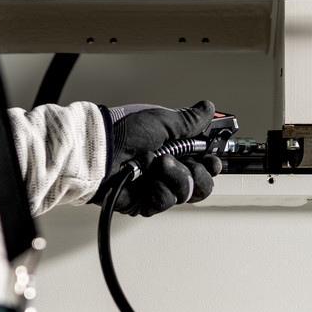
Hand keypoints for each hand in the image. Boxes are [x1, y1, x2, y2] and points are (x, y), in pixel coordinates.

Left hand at [100, 100, 222, 216]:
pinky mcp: (146, 203)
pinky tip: (143, 178)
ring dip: (173, 175)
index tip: (211, 158)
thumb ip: (190, 121)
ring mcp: (158, 188)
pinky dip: (156, 187)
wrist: (99, 151)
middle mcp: (170, 170)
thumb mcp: (162, 121)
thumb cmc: (124, 132)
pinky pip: (166, 201)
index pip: (205, 163)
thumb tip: (208, 108)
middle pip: (203, 185)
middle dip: (198, 173)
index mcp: (176, 149)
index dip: (212, 163)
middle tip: (184, 161)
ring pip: (186, 193)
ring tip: (154, 163)